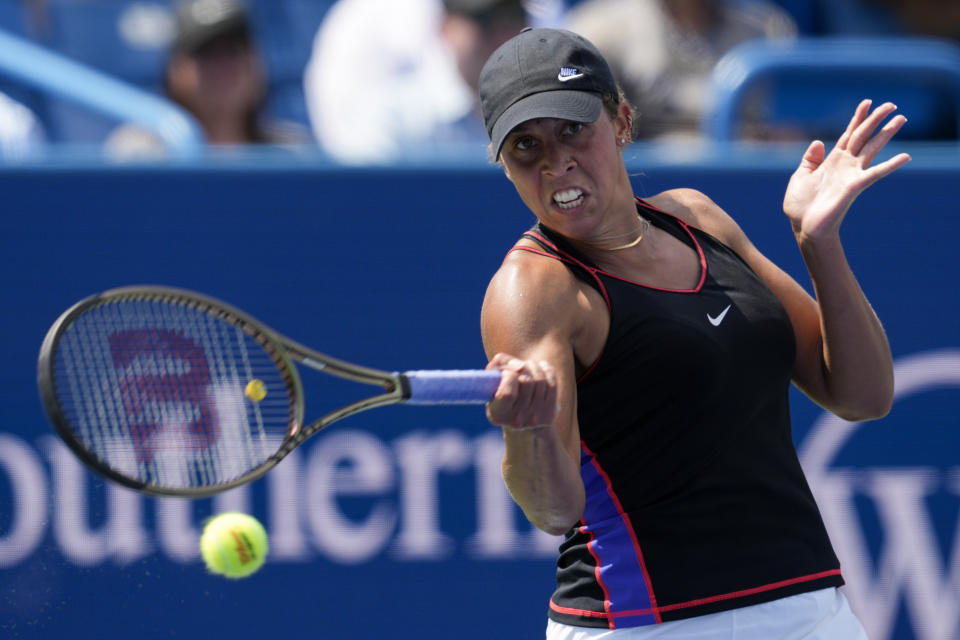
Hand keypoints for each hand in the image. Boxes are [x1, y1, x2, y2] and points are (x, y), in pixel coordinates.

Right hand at [485, 353, 558, 430]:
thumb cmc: (501, 388)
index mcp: (497, 414)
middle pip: (526, 381)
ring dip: (534, 367)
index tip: (507, 372)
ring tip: (529, 366)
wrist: (518, 412)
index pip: (507, 393)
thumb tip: (520, 367)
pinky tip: (541, 369)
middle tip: (520, 367)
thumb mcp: (492, 377)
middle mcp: (516, 421)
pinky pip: (552, 384)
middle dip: (523, 367)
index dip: (509, 376)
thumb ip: (498, 364)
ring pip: (540, 380)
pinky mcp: (548, 415)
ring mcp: (534, 420)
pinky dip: (547, 371)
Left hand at [782, 100, 910, 240]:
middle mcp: (845, 165)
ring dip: (886, 133)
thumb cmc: (801, 206)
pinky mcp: (854, 186)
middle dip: (876, 119)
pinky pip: (875, 173)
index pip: (849, 134)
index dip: (857, 119)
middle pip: (863, 136)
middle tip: (891, 104)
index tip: (867, 102)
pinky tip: (905, 157)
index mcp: (832, 161)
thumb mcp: (800, 177)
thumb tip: (819, 142)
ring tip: (901, 118)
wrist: (803, 227)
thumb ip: (810, 159)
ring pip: (872, 148)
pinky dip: (890, 165)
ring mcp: (851, 174)